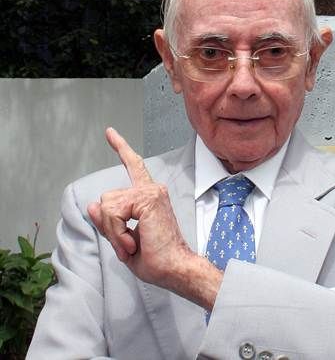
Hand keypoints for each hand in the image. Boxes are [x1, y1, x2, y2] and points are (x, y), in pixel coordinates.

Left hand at [87, 127, 220, 308]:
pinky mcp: (147, 199)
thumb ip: (108, 222)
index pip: (133, 166)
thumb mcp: (123, 240)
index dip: (121, 148)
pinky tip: (132, 243)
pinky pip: (113, 213)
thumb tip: (93, 204)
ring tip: (131, 245)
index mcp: (149, 197)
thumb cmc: (155, 259)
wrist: (174, 268)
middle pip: (107, 199)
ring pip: (107, 206)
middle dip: (109, 226)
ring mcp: (150, 192)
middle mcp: (151, 189)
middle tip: (127, 245)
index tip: (110, 132)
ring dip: (113, 231)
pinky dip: (116, 232)